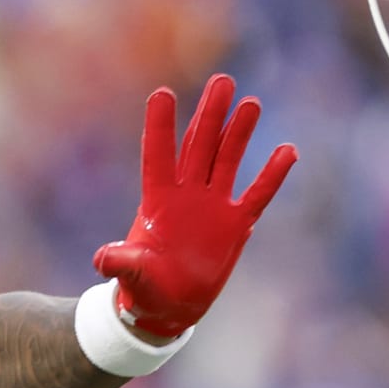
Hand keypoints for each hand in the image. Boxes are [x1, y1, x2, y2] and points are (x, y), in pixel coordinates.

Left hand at [94, 74, 296, 337]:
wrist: (168, 307)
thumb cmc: (143, 289)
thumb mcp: (131, 275)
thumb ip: (121, 262)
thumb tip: (101, 259)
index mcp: (157, 200)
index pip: (158, 155)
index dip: (160, 126)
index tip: (162, 93)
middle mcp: (186, 195)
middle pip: (199, 146)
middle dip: (210, 115)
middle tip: (223, 81)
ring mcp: (212, 206)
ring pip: (227, 160)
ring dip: (239, 133)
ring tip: (251, 102)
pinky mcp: (235, 224)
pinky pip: (257, 194)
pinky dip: (272, 175)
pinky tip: (288, 151)